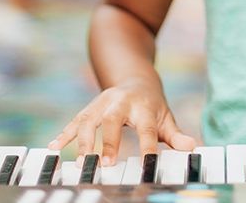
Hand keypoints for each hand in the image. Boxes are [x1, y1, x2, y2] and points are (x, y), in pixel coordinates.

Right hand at [49, 79, 195, 164]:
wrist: (135, 78)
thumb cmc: (152, 105)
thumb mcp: (166, 117)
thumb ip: (176, 136)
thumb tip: (192, 148)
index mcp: (143, 108)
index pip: (147, 130)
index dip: (148, 148)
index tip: (146, 166)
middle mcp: (121, 102)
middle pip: (113, 120)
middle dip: (108, 142)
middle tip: (105, 164)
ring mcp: (102, 103)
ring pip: (89, 119)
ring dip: (82, 141)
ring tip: (80, 163)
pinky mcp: (90, 107)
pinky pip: (75, 120)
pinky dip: (64, 134)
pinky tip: (53, 147)